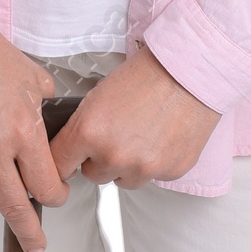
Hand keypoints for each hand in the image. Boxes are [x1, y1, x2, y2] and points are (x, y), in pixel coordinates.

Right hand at [0, 24, 67, 251]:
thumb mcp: (36, 83)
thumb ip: (46, 116)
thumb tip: (51, 137)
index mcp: (23, 133)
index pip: (46, 186)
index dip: (56, 197)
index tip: (57, 196)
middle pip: (14, 208)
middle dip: (29, 233)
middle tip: (35, 245)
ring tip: (1, 167)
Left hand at [50, 45, 218, 189]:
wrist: (191, 71)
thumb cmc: (148, 75)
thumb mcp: (99, 95)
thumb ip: (82, 127)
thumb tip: (72, 148)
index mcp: (89, 132)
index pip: (59, 166)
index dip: (62, 162)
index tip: (66, 162)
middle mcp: (114, 155)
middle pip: (92, 175)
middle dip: (99, 159)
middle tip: (116, 134)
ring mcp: (143, 168)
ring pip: (122, 180)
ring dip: (126, 165)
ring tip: (141, 134)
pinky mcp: (169, 172)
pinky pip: (151, 177)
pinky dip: (154, 162)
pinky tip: (160, 137)